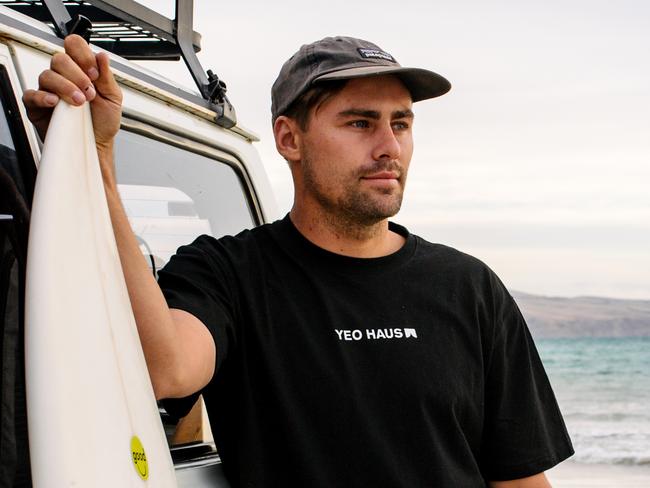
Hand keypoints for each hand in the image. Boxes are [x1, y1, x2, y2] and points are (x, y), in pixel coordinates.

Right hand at [22, 35, 121, 150]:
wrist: (98, 145)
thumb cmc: (103, 122)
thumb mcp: (113, 99)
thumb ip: (107, 77)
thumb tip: (103, 56)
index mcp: (81, 70)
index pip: (74, 46)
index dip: (83, 55)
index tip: (94, 73)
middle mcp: (63, 77)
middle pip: (59, 59)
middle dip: (76, 75)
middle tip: (89, 92)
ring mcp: (49, 90)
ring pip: (47, 75)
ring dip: (65, 87)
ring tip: (79, 102)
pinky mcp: (38, 106)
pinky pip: (32, 95)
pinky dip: (43, 97)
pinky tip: (56, 102)